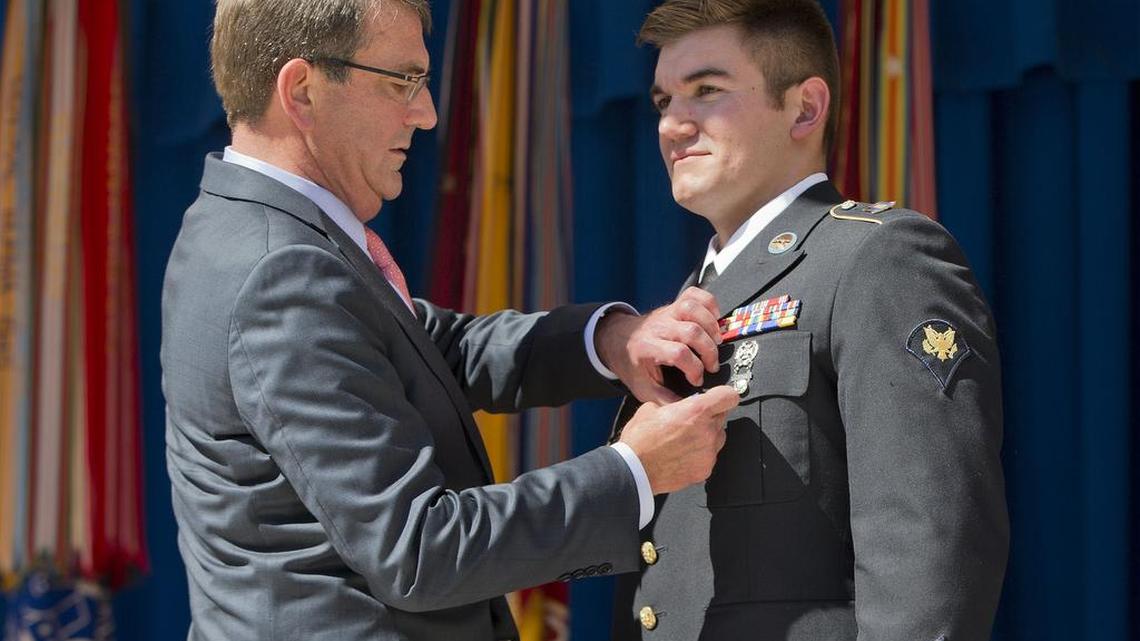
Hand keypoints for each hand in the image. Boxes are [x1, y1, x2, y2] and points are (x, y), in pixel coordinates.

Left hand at [595, 287, 721, 403]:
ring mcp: (666, 313)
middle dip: (708, 351)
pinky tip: (714, 319)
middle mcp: (658, 327)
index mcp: (648, 347)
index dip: (694, 369)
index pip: (678, 354)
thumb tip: (689, 407)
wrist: (617, 340)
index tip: (697, 380)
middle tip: (711, 365)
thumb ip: (665, 399)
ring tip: (716, 341)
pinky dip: (708, 302)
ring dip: (711, 325)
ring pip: (693, 309)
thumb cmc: (632, 364)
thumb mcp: (643, 388)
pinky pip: (694, 294)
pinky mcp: (673, 305)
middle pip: (691, 332)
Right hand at [619, 386, 737, 493]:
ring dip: (706, 436)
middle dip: (709, 416)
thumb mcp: (651, 408)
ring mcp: (708, 453)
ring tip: (684, 441)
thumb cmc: (640, 442)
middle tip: (690, 421)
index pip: (728, 396)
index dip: (724, 395)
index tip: (721, 397)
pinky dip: (700, 454)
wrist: (635, 471)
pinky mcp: (705, 470)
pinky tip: (682, 455)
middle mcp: (707, 432)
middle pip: (722, 417)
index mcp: (696, 411)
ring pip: (717, 438)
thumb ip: (674, 404)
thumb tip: (680, 406)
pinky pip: (709, 456)